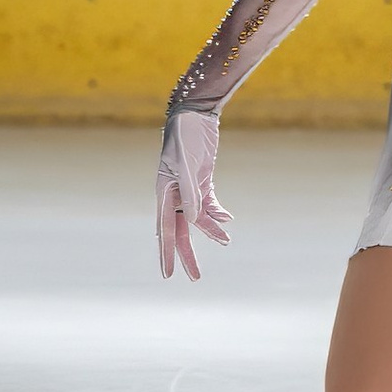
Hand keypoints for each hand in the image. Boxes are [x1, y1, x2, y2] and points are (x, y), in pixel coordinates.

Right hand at [157, 107, 230, 280]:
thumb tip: (194, 221)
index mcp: (164, 193)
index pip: (165, 231)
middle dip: (187, 255)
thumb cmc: (184, 135)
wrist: (194, 113)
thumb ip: (190, 193)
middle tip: (195, 278)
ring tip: (225, 242)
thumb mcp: (186, 165)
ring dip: (211, 230)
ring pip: (198, 219)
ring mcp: (189, 188)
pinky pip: (209, 203)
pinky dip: (217, 212)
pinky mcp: (203, 180)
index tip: (168, 275)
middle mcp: (174, 194)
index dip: (167, 253)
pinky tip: (227, 219)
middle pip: (181, 231)